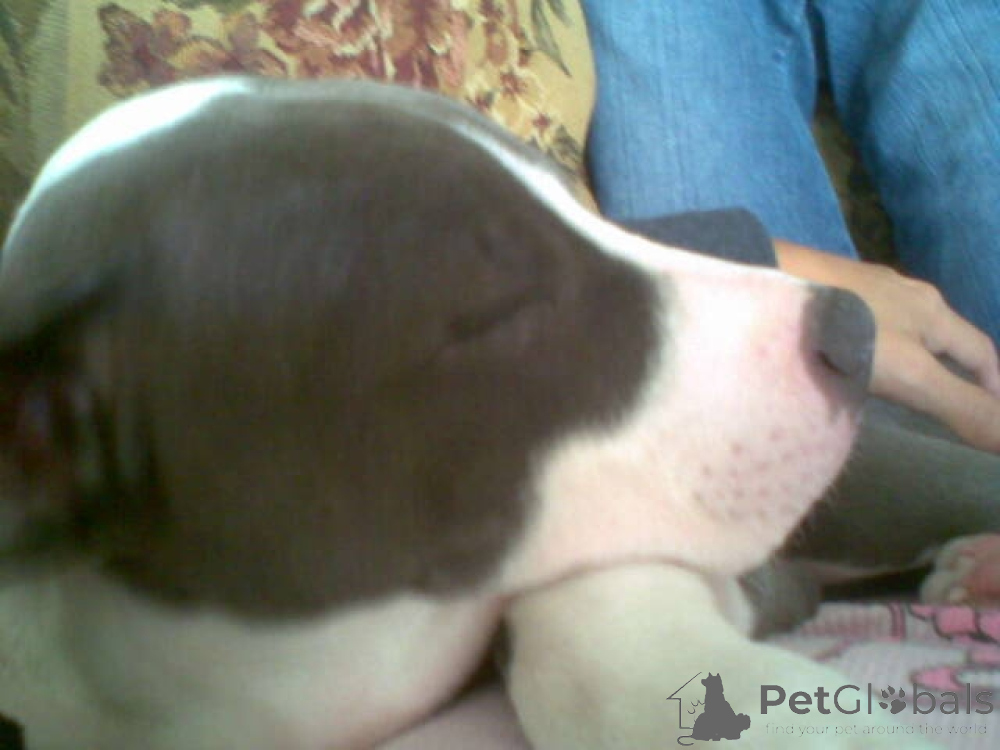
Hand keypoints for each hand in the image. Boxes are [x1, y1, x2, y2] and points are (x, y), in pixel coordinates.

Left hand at [775, 240, 999, 452]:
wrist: (766, 281)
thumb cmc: (844, 328)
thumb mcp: (909, 374)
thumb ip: (961, 405)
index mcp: (931, 309)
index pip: (979, 349)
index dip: (992, 385)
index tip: (994, 416)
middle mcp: (899, 291)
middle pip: (939, 334)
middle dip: (949, 368)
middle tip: (946, 406)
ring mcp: (855, 287)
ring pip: (894, 327)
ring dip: (905, 356)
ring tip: (896, 389)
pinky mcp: (816, 291)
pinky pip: (852, 323)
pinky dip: (863, 346)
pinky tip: (840, 362)